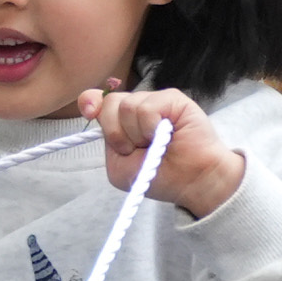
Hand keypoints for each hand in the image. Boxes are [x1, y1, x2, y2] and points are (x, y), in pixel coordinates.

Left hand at [76, 84, 244, 217]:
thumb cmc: (159, 176)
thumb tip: (98, 112)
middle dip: (116, 132)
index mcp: (122, 121)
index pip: (97, 99)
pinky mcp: (172, 99)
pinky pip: (147, 108)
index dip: (89, 102)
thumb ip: (107, 140)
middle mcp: (138, 106)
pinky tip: (164, 136)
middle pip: (109, 102)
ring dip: (136, 134)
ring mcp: (155, 101)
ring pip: (127, 106)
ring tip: (155, 145)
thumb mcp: (121, 165)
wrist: (192, 182)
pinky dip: (150, 127)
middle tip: (135, 149)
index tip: (90, 113)